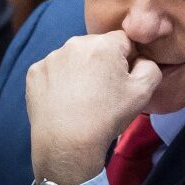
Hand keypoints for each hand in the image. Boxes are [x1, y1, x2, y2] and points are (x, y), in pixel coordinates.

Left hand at [25, 30, 161, 184]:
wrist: (67, 144)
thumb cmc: (108, 116)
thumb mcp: (144, 92)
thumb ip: (150, 66)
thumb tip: (141, 59)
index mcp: (104, 44)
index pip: (124, 40)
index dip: (128, 59)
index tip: (123, 80)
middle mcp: (75, 43)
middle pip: (97, 46)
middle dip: (103, 62)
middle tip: (104, 90)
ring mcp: (51, 57)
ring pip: (74, 57)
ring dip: (81, 69)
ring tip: (83, 97)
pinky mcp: (34, 72)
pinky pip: (54, 69)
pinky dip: (60, 80)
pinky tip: (65, 99)